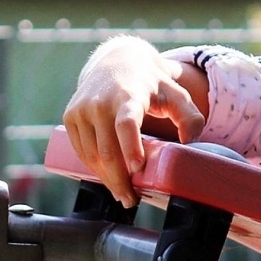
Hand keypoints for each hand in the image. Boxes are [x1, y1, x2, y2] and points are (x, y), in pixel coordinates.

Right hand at [63, 37, 205, 206]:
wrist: (116, 61)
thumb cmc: (150, 83)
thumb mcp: (175, 93)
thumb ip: (190, 116)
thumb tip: (190, 142)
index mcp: (128, 95)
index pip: (126, 123)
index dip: (130, 147)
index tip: (137, 168)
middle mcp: (100, 102)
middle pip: (106, 149)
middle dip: (119, 179)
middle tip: (132, 200)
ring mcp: (81, 109)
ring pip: (91, 155)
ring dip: (106, 179)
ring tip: (123, 193)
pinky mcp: (70, 116)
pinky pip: (81, 151)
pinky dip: (93, 169)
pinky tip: (107, 179)